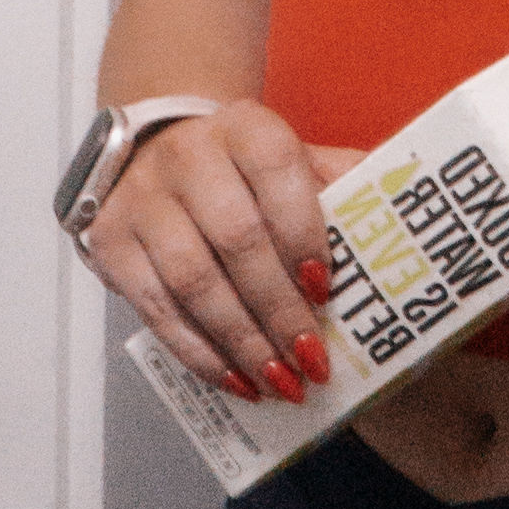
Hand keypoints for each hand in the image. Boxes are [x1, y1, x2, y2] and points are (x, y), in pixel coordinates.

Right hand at [83, 97, 339, 410]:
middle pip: (236, 239)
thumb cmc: (242, 170)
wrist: (155, 147)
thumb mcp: (294, 159)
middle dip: (278, 308)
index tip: (326, 289)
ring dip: (241, 341)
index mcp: (245, 127)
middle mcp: (188, 156)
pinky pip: (156, 308)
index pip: (278, 172)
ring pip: (192, 279)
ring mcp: (142, 199)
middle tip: (312, 359)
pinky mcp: (111, 242)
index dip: (305, 233)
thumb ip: (342, 184)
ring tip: (279, 381)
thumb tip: (397, 218)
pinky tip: (236, 379)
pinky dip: (199, 352)